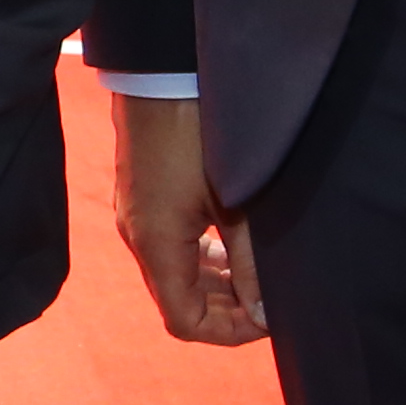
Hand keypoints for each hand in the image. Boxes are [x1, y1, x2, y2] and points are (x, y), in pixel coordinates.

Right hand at [113, 87, 266, 344]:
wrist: (161, 72)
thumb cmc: (201, 134)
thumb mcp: (236, 204)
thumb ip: (251, 263)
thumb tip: (266, 313)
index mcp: (157, 245)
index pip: (186, 322)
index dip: (230, 332)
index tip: (270, 317)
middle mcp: (138, 236)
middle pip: (178, 301)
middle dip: (226, 310)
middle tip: (270, 299)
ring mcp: (136, 214)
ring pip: (174, 274)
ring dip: (215, 284)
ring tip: (255, 274)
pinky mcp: (141, 195)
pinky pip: (169, 247)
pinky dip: (201, 258)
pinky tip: (229, 242)